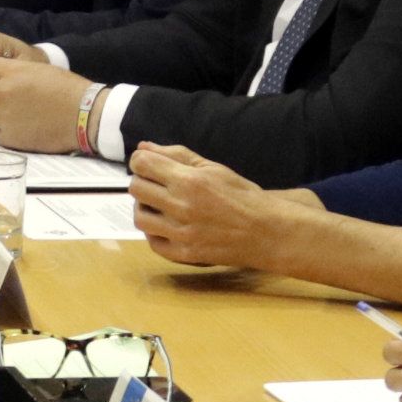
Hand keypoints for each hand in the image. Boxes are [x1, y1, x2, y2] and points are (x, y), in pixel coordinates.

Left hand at [0, 53, 96, 158]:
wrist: (85, 115)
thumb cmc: (67, 89)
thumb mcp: (36, 69)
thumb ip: (10, 72)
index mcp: (13, 73)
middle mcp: (4, 94)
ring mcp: (4, 118)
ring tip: (20, 112)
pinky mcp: (9, 138)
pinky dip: (6, 130)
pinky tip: (25, 126)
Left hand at [128, 143, 290, 268]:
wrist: (266, 231)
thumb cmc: (242, 196)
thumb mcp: (213, 168)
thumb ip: (177, 155)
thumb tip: (144, 147)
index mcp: (189, 181)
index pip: (142, 164)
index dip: (141, 161)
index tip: (148, 164)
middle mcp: (181, 207)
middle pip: (136, 188)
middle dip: (142, 181)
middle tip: (156, 184)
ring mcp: (181, 233)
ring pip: (139, 217)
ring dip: (145, 207)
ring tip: (160, 205)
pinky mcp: (183, 254)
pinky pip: (152, 242)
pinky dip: (155, 232)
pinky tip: (167, 225)